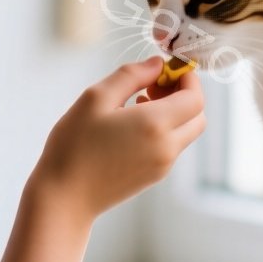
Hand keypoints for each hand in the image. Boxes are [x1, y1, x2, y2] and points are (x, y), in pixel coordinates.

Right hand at [28, 55, 205, 225]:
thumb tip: (157, 63)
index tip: (165, 70)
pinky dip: (164, 130)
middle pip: (197, 116)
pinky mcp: (154, 176)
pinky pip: (172, 146)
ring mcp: (163, 165)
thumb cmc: (73, 146)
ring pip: (186, 131)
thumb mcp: (95, 98)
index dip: (186, 79)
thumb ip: (131, 75)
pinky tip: (132, 125)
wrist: (64, 198)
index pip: (195, 98)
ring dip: (173, 112)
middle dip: (183, 95)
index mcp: (155, 125)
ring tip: (137, 102)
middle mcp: (166, 147)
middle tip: (152, 85)